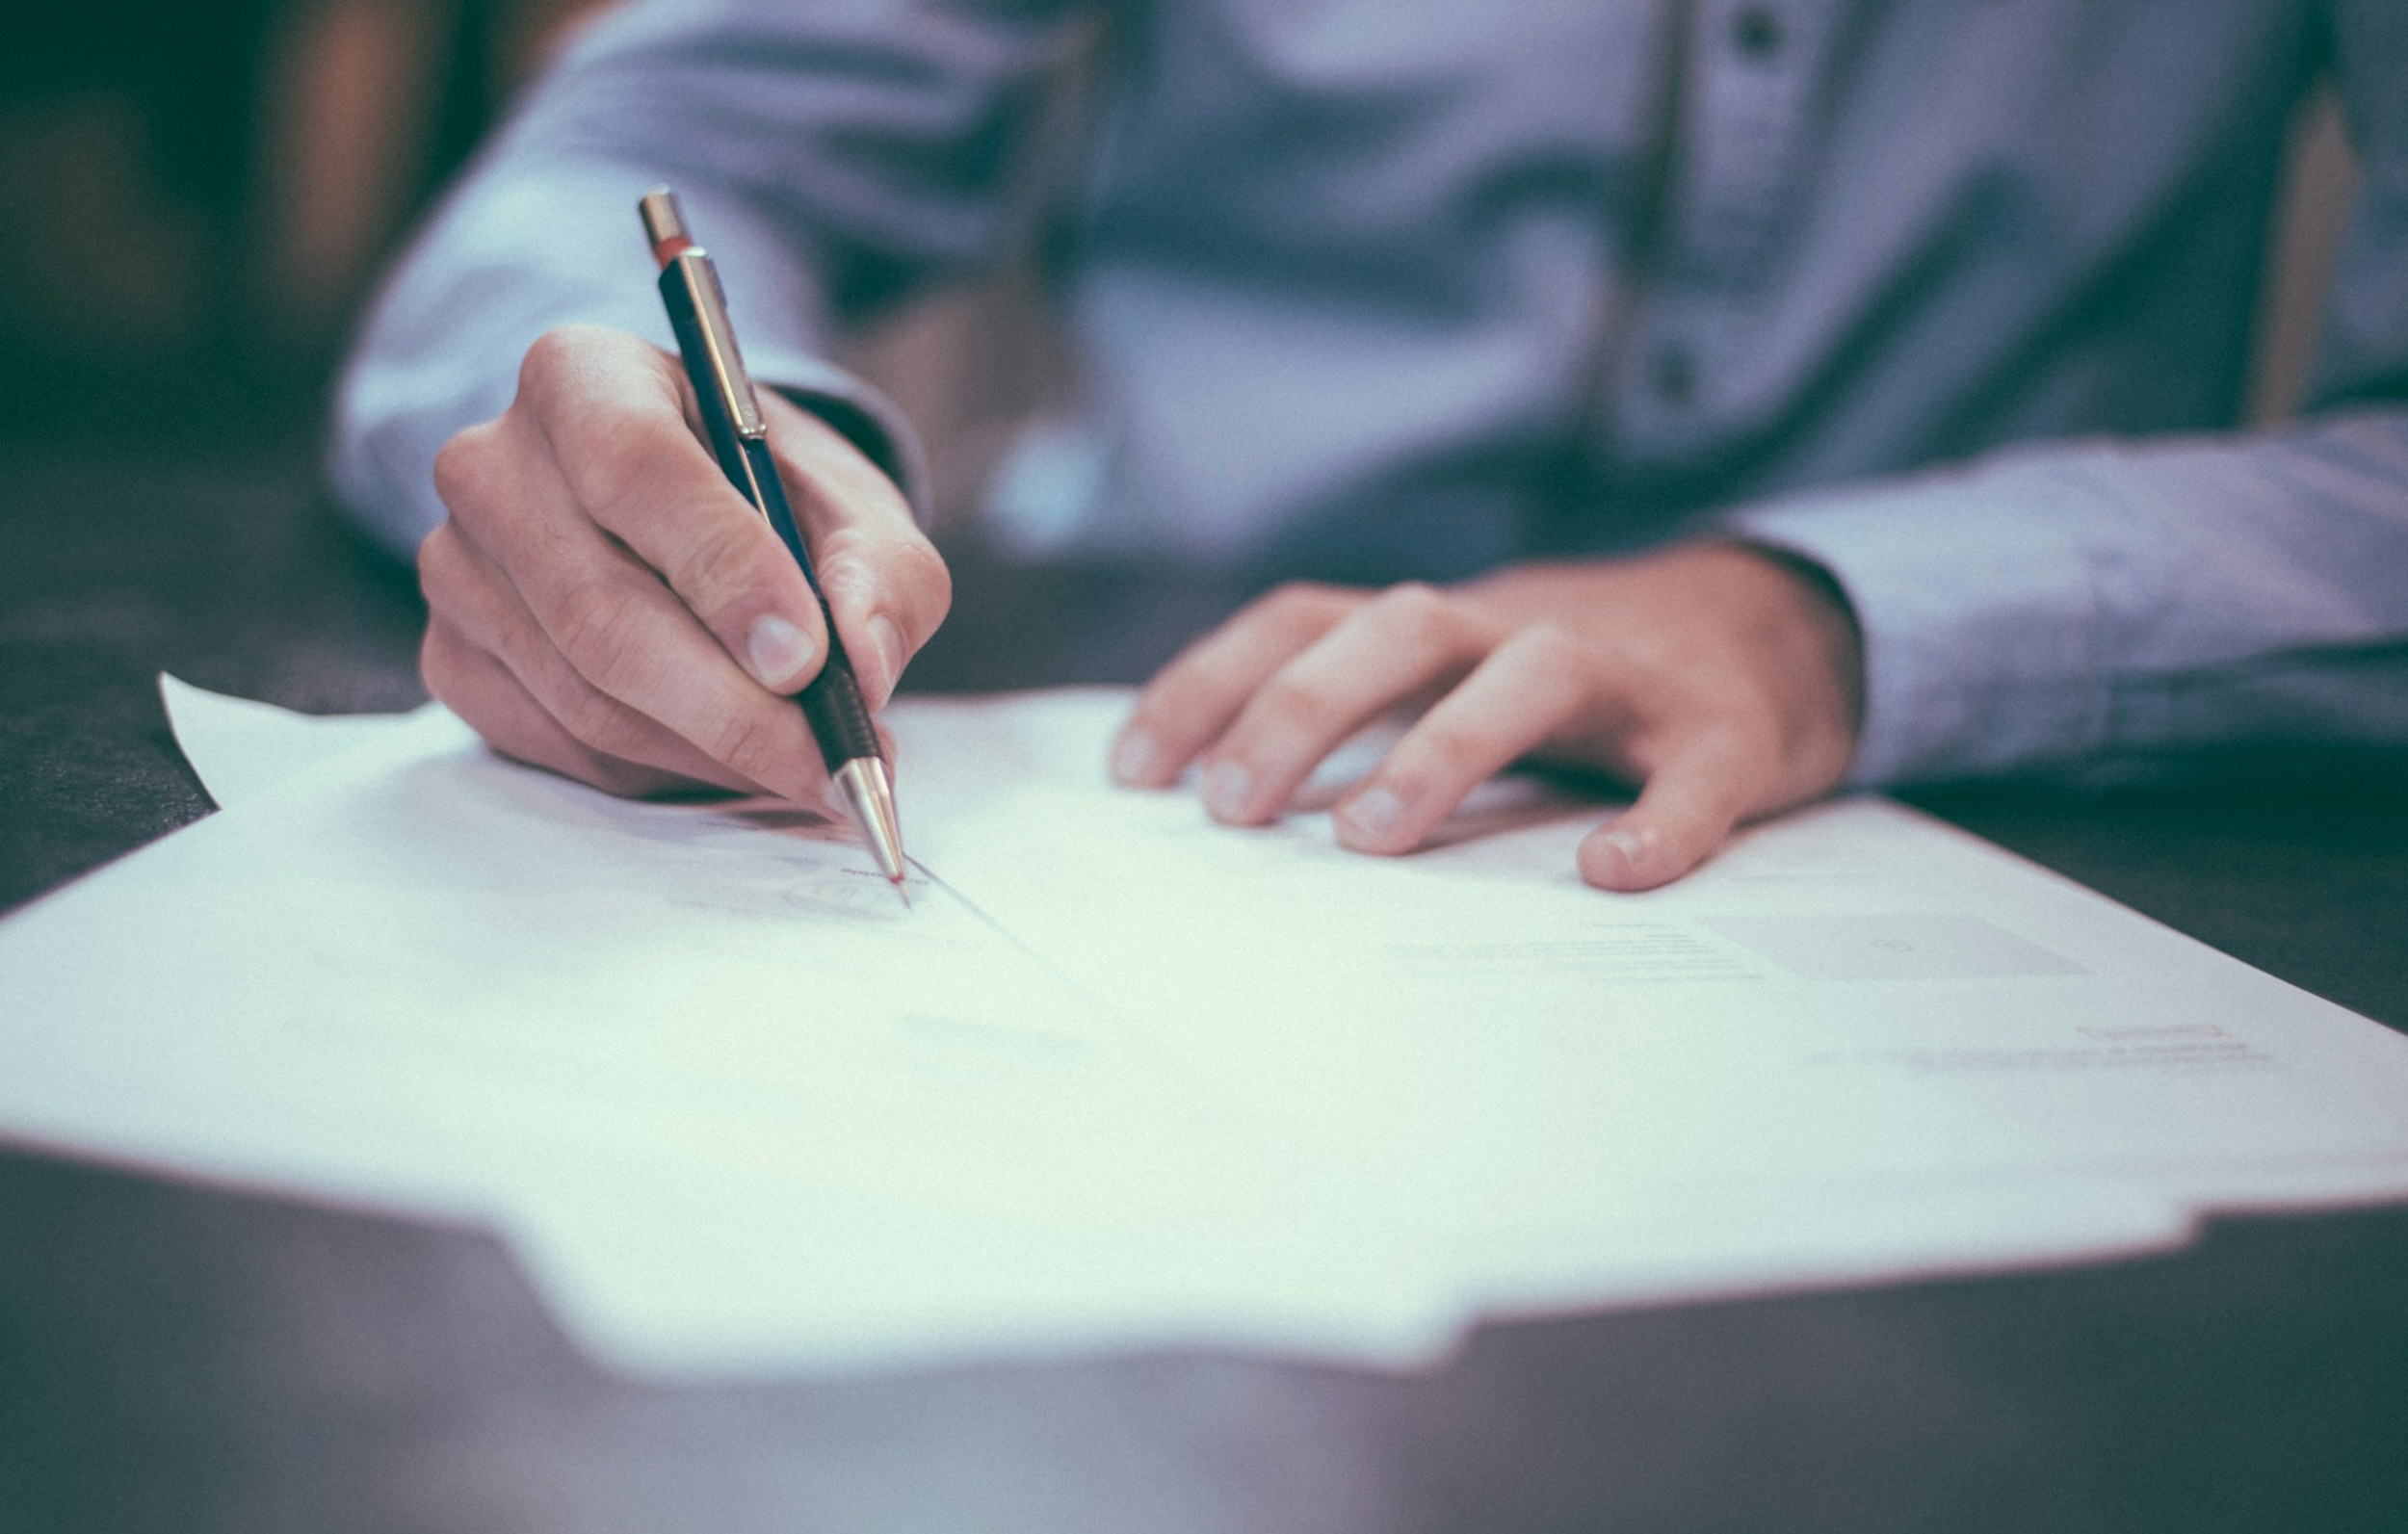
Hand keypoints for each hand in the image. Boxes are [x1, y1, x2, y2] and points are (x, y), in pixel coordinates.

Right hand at [418, 324, 949, 801]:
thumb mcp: (855, 508)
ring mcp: (457, 567)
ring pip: (584, 695)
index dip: (723, 571)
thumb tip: (863, 663)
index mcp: (583, 377)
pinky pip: (560, 744)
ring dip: (710, 751)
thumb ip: (882, 572)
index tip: (806, 659)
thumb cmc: (773, 500)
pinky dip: (661, 771)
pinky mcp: (453, 657)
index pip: (634, 467)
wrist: (698, 520)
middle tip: (829, 761)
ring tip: (805, 765)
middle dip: (732, 706)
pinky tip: (728, 757)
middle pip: (599, 609)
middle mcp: (493, 463)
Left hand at [1109, 543, 1863, 889]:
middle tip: (1232, 810)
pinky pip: (1693, 773)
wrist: (1776, 629)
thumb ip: (1362, 718)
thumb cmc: (1577, 681)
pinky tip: (1611, 873)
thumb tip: (1218, 808)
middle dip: (1303, 708)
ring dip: (1443, 746)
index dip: (1212, 682)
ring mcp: (1627, 677)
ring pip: (1531, 674)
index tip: (1133, 772)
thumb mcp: (1457, 675)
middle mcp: (1518, 630)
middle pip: (1399, 628)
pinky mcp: (1726, 733)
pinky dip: (1657, 821)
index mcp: (1441, 627)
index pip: (1305, 620)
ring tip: (1371, 838)